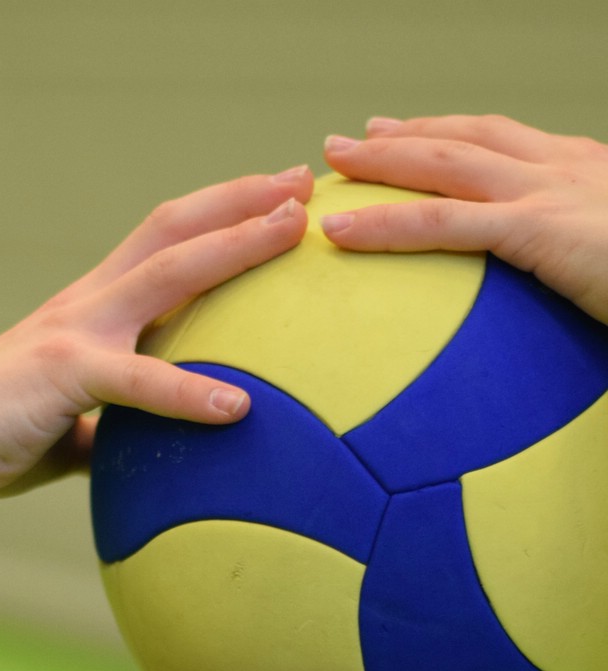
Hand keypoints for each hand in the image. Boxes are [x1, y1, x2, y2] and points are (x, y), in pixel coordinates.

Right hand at [0, 168, 312, 502]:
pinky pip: (139, 380)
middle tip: (302, 181)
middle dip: (242, 200)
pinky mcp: (63, 373)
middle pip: (174, 229)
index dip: (217, 212)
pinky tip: (239, 408)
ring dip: (235, 246)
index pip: (161, 242)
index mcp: (87, 309)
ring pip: (168, 274)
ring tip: (292, 230)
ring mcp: (74, 330)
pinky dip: (190, 392)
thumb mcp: (66, 427)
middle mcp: (86, 303)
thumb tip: (155, 456)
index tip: (272, 198)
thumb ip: (113, 426)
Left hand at [318, 114, 607, 324]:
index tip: (402, 135)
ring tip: (329, 169)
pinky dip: (386, 225)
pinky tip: (341, 230)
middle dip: (403, 138)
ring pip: (445, 167)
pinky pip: (445, 224)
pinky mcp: (539, 229)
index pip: (502, 142)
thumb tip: (556, 294)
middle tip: (350, 144)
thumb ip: (576, 266)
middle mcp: (563, 168)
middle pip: (466, 141)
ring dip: (381, 164)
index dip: (447, 135)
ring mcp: (550, 193)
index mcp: (582, 171)